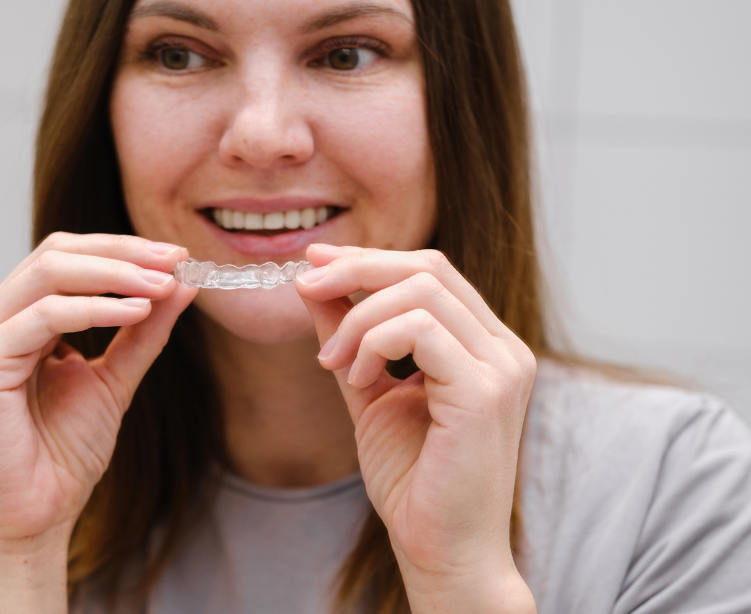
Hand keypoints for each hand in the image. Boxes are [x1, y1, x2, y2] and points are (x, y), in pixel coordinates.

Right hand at [0, 232, 195, 611]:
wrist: (31, 516)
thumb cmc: (63, 453)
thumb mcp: (116, 378)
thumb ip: (144, 331)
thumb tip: (180, 282)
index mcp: (21, 315)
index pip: (70, 255)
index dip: (124, 249)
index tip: (178, 256)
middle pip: (59, 253)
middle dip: (124, 252)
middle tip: (175, 259)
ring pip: (51, 274)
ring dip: (116, 273)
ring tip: (163, 285)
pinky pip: (44, 317)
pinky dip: (95, 308)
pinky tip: (137, 311)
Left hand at [296, 245, 536, 612]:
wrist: (440, 550)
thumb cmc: (412, 479)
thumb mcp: (368, 388)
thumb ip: (349, 334)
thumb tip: (315, 281)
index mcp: (483, 344)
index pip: (430, 271)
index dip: (369, 259)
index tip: (315, 264)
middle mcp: (503, 348)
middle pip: (429, 267)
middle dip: (356, 268)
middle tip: (305, 287)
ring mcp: (501, 367)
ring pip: (422, 290)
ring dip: (358, 316)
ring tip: (333, 361)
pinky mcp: (486, 392)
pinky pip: (421, 329)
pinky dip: (374, 342)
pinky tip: (356, 376)